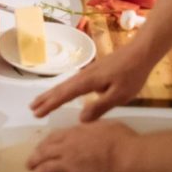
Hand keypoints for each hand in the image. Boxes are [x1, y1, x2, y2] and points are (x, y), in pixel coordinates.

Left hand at [28, 121, 135, 171]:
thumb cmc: (120, 139)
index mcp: (73, 134)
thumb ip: (89, 126)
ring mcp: (70, 168)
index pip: (51, 138)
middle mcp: (66, 150)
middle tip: (29, 164)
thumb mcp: (102, 125)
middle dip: (34, 160)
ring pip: (46, 171)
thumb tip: (84, 124)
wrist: (128, 159)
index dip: (42, 144)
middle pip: (44, 155)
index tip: (39, 148)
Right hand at [31, 39, 156, 122]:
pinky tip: (64, 92)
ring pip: (65, 85)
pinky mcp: (93, 71)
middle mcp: (83, 76)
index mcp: (87, 82)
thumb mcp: (119, 96)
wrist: (140, 53)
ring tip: (41, 101)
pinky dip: (63, 89)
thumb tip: (80, 118)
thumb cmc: (131, 75)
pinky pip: (73, 83)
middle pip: (60, 88)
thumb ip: (100, 107)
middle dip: (46, 99)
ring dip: (52, 93)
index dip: (50, 105)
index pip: (64, 95)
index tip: (36, 113)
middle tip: (31, 108)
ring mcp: (88, 72)